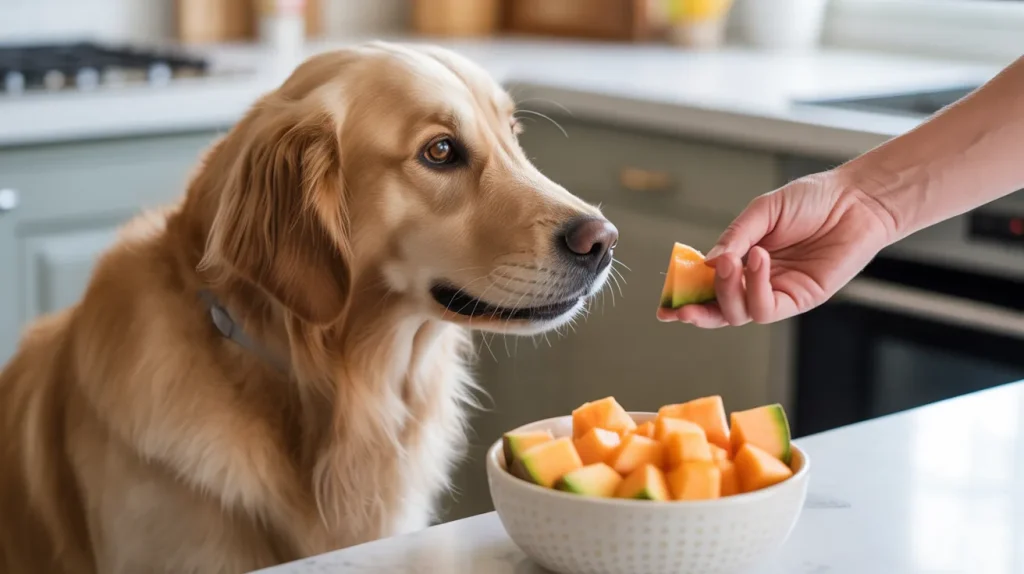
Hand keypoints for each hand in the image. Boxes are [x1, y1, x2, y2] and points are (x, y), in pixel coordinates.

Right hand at [657, 170, 896, 327]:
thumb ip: (735, 237)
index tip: (665, 305)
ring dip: (728, 291)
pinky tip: (758, 260)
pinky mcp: (799, 299)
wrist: (855, 201)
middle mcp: (756, 280)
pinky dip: (755, 287)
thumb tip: (707, 263)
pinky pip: (766, 307)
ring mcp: (776, 292)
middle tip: (682, 305)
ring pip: (738, 313)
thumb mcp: (763, 210)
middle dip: (696, 311)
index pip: (706, 285)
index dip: (684, 297)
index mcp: (741, 258)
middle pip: (718, 309)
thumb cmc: (812, 200)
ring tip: (734, 263)